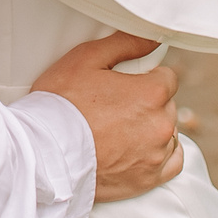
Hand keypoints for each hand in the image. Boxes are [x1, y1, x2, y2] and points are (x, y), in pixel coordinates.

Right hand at [30, 32, 181, 203]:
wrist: (45, 154)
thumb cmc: (61, 104)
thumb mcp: (86, 59)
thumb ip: (125, 44)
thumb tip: (153, 38)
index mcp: (151, 92)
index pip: (166, 77)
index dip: (144, 77)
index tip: (125, 83)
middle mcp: (161, 124)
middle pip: (166, 104)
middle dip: (147, 102)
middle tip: (115, 105)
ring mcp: (157, 154)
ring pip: (168, 132)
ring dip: (151, 127)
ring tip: (120, 128)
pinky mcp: (149, 179)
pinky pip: (173, 161)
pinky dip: (162, 153)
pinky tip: (142, 148)